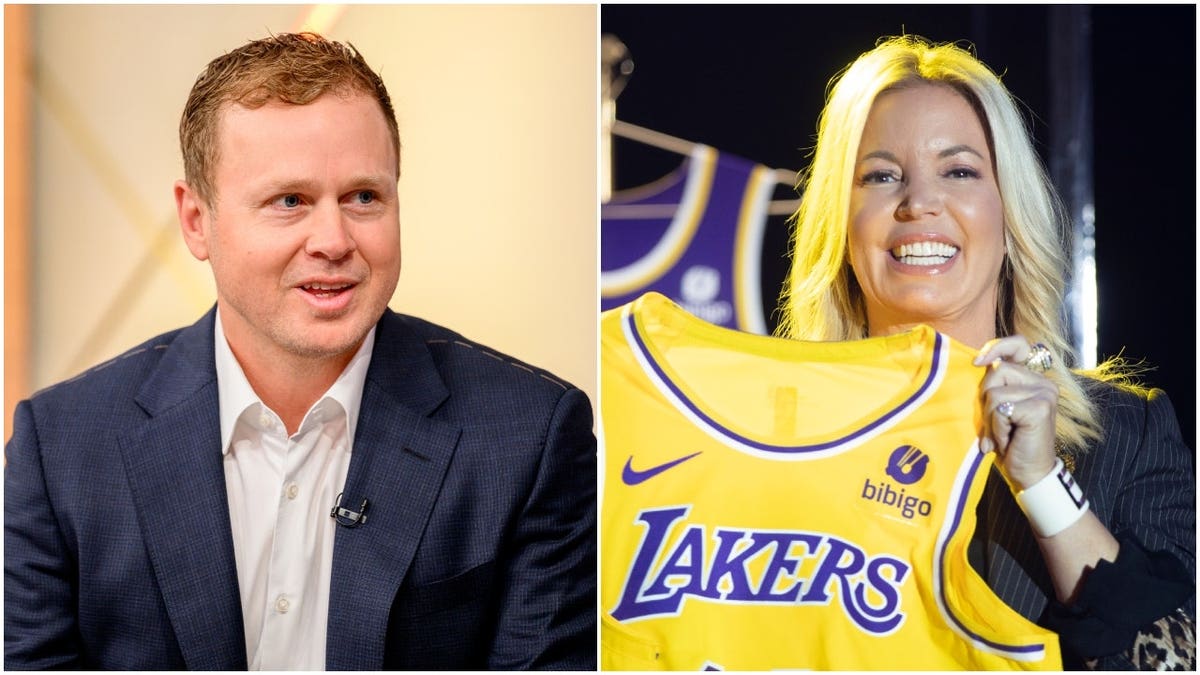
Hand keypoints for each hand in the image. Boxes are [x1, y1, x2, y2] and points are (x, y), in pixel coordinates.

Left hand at [973, 336, 1058, 489]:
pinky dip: (997, 429)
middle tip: (996, 425)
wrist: (1029, 473)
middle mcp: (1043, 383)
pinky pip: (999, 409)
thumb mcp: (998, 409)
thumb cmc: (1010, 442)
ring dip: (991, 420)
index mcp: (1034, 379)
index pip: (1018, 345)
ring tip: (1002, 436)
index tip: (978, 362)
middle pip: (996, 371)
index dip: (996, 347)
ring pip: (994, 393)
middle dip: (986, 401)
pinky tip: (1008, 441)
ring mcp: (1044, 394)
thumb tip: (977, 362)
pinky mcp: (1040, 407)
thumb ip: (994, 386)